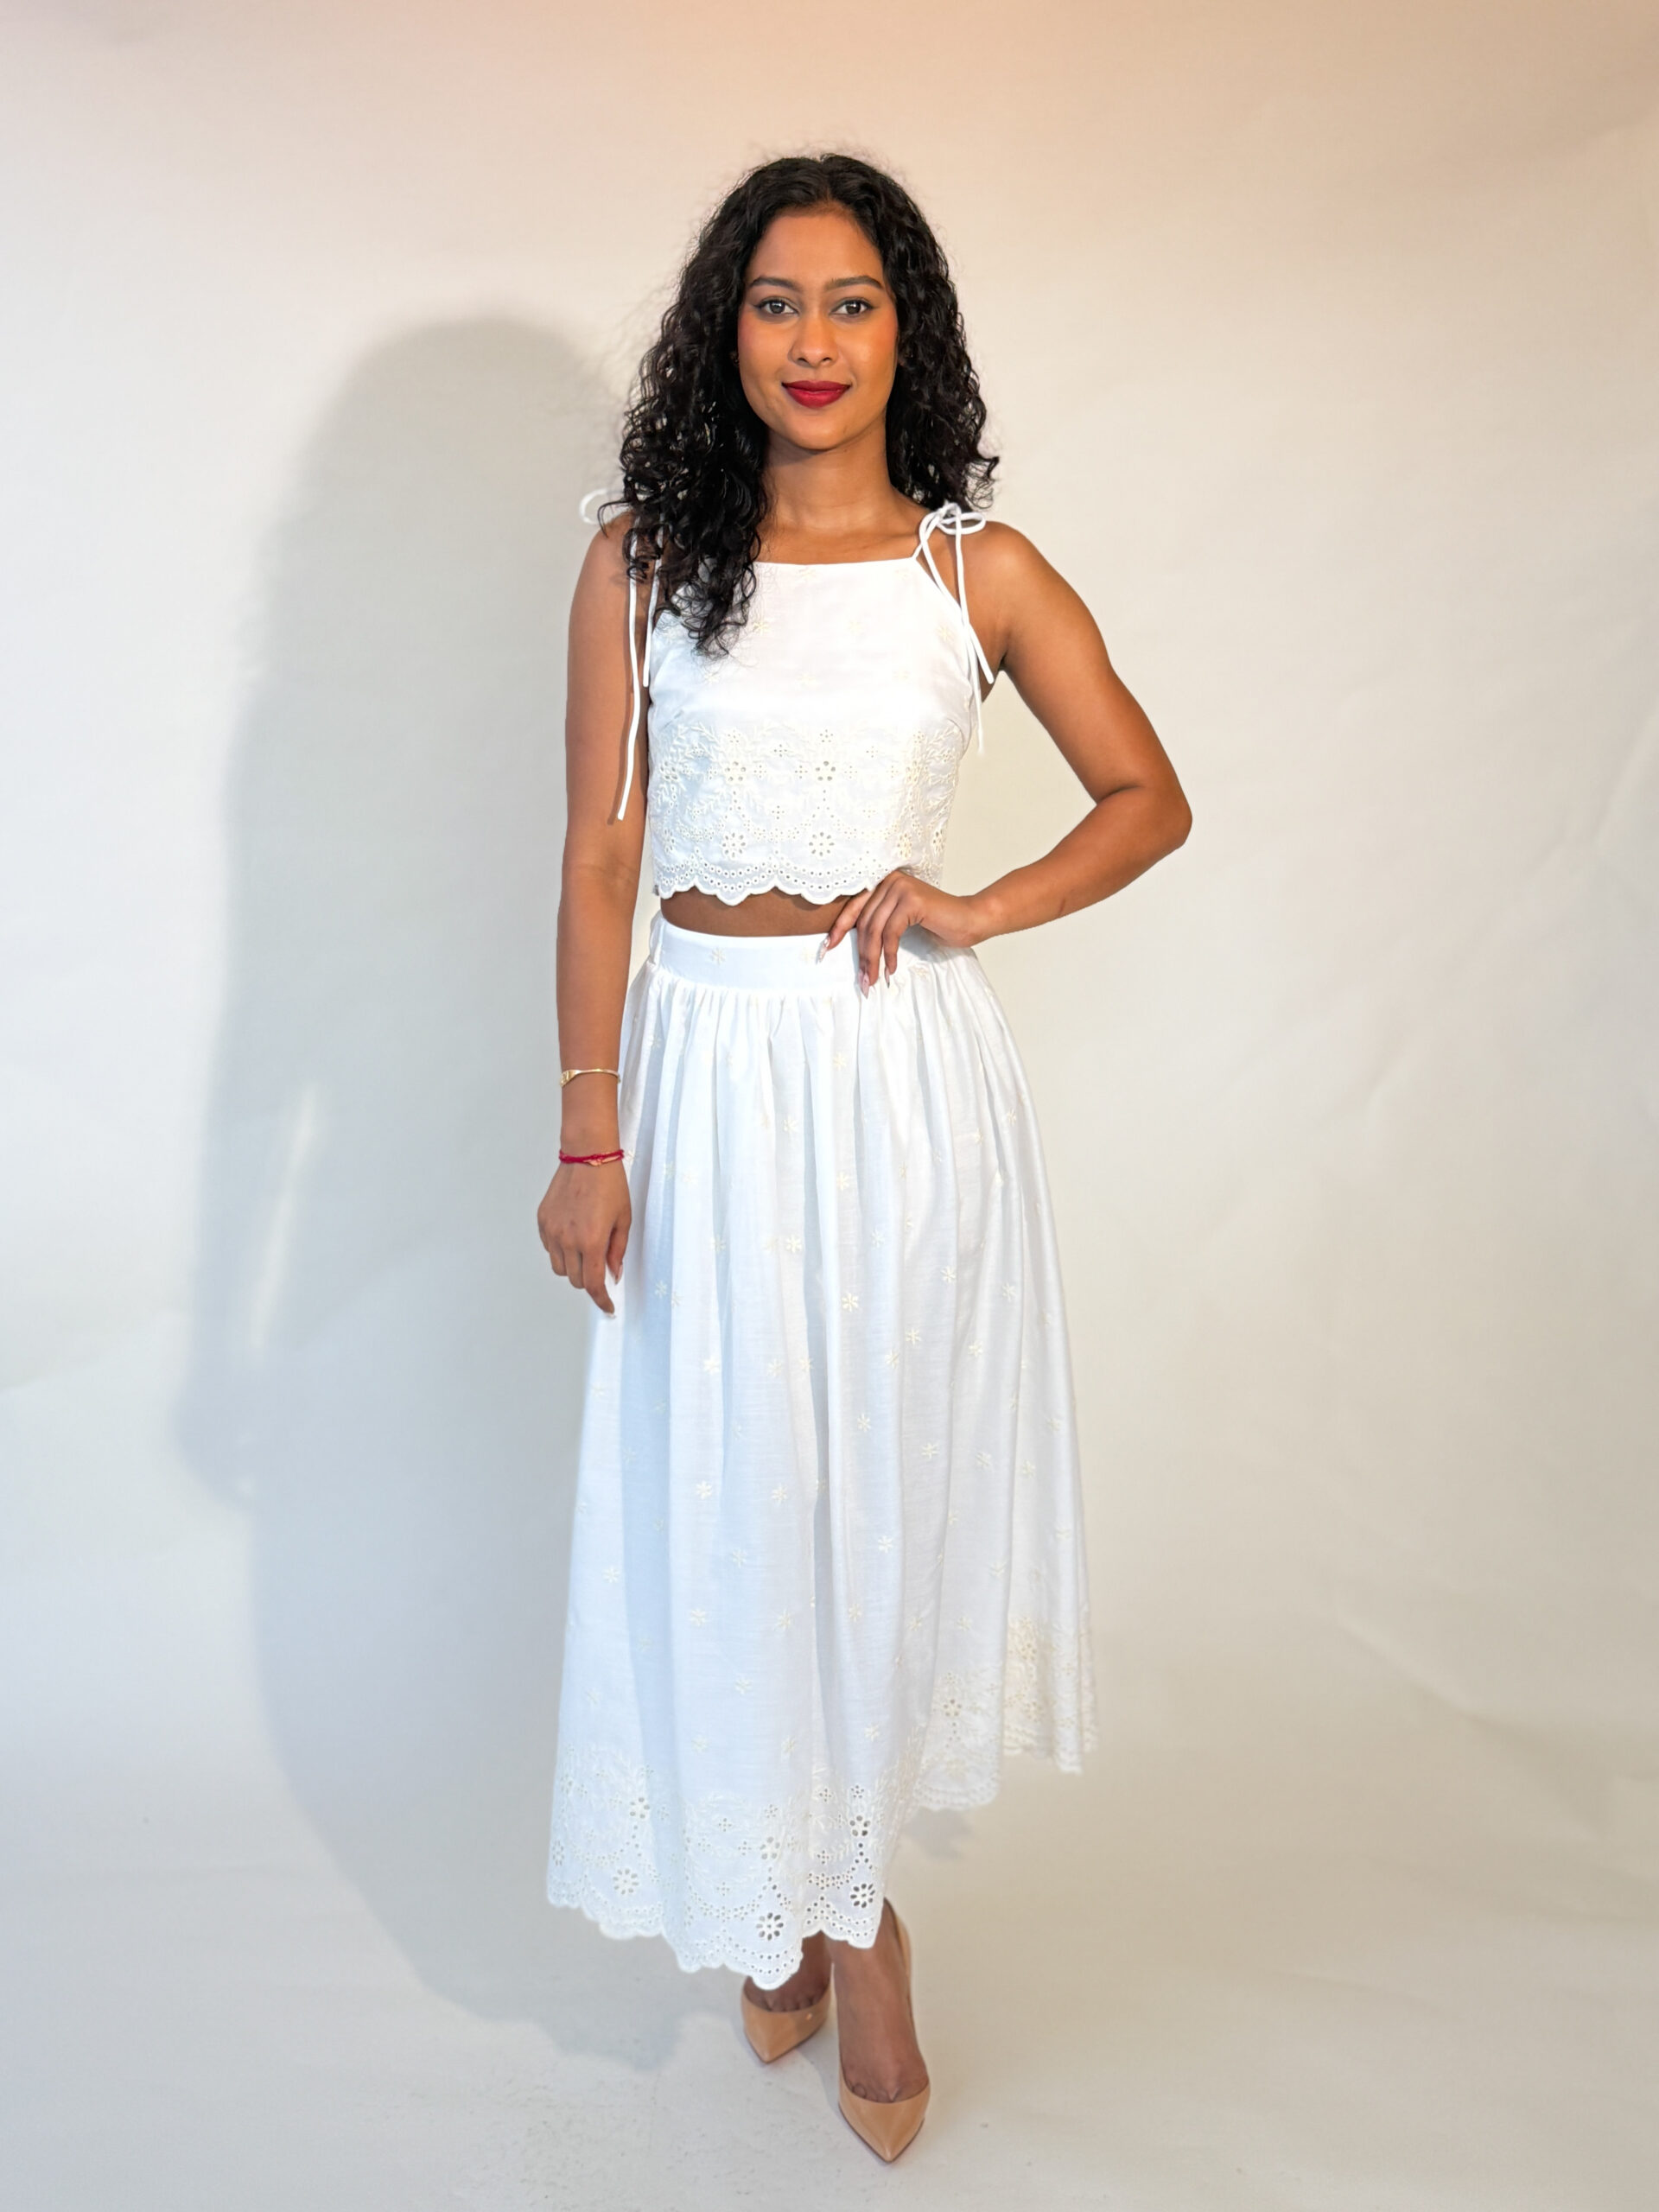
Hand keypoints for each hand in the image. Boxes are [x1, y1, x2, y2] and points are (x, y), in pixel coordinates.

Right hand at [537, 1160, 630, 1314]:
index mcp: (591, 1241)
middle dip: (589, 1281)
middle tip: (601, 1268)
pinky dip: (561, 1251)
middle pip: (575, 1280)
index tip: (607, 1305)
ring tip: (586, 1249)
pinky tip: (573, 1236)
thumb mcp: (624, 1220)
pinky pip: (550, 1248)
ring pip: (559, 1267)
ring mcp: (552, 1230)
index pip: (592, 1284)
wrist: (587, 1156)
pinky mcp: (542, 1221)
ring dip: (573, 1267)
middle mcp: (567, 1239)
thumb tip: (613, 1274)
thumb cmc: (610, 1184)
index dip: (601, 1299)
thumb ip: (617, 1251)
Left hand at [823, 872, 989, 986]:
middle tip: (861, 980)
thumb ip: (878, 923)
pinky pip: (891, 933)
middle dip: (860, 954)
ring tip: (873, 980)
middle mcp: (889, 880)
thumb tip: (849, 945)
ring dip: (872, 959)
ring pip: (874, 929)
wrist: (971, 919)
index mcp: (882, 882)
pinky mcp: (911, 900)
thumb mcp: (900, 921)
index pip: (853, 907)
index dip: (838, 929)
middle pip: (863, 922)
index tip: (826, 950)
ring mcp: (900, 887)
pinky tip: (891, 969)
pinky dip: (889, 954)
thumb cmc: (938, 923)